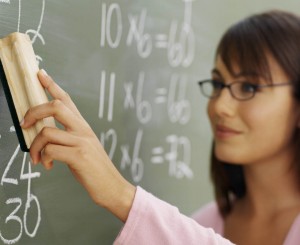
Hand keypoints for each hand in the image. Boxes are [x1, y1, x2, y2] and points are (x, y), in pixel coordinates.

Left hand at [21, 70, 135, 221]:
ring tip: (36, 158)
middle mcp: (83, 130)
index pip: (67, 100)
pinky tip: (49, 166)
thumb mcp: (83, 147)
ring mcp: (82, 142)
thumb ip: (68, 137)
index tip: (40, 74)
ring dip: (35, 146)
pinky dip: (43, 159)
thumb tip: (43, 135)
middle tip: (23, 124)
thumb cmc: (94, 168)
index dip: (52, 85)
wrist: (111, 185)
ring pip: (47, 132)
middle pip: (55, 107)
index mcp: (83, 126)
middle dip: (33, 112)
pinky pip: (50, 150)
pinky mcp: (79, 156)